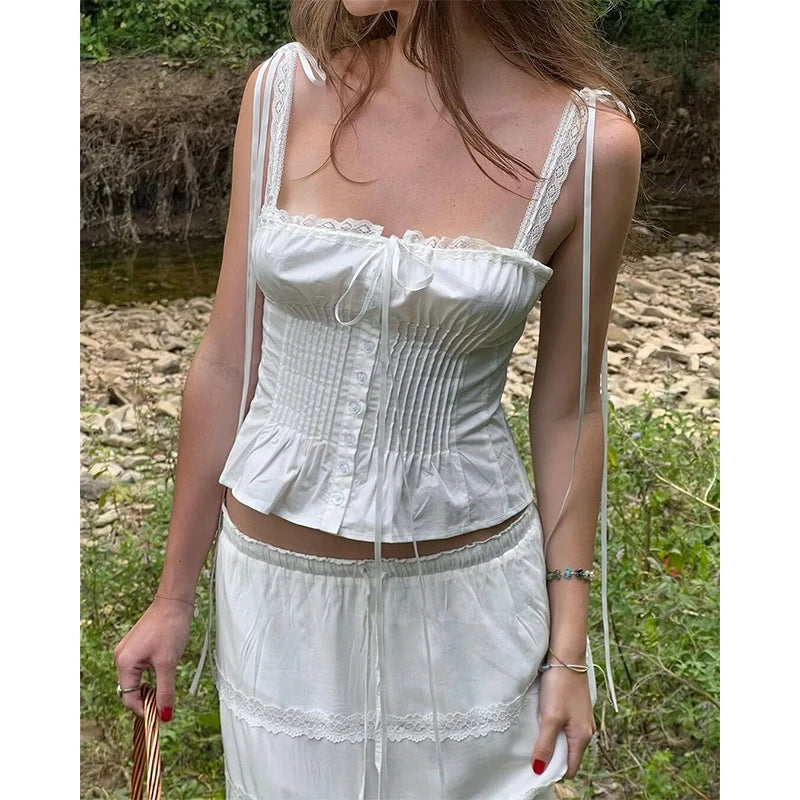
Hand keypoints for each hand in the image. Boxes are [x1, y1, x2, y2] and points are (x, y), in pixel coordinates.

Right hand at [113, 595, 194, 720]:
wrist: (174, 602)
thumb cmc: (170, 628)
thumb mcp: (168, 663)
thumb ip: (165, 690)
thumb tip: (165, 715)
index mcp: (124, 662)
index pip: (128, 697)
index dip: (144, 709)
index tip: (161, 716)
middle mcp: (120, 657)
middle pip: (130, 689)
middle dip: (146, 698)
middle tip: (166, 703)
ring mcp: (127, 650)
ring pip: (135, 678)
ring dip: (149, 686)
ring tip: (166, 687)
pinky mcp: (136, 645)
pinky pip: (139, 668)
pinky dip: (149, 675)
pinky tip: (163, 672)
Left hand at [531, 666, 594, 778]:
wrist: (567, 656)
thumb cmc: (560, 686)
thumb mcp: (550, 718)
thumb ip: (545, 744)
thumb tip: (539, 769)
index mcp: (582, 737)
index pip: (571, 767)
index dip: (554, 771)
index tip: (537, 767)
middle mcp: (586, 730)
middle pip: (568, 754)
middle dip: (552, 755)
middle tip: (532, 750)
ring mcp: (581, 718)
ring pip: (566, 738)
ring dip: (552, 739)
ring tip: (535, 733)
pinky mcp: (575, 706)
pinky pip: (565, 725)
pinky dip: (554, 726)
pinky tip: (542, 718)